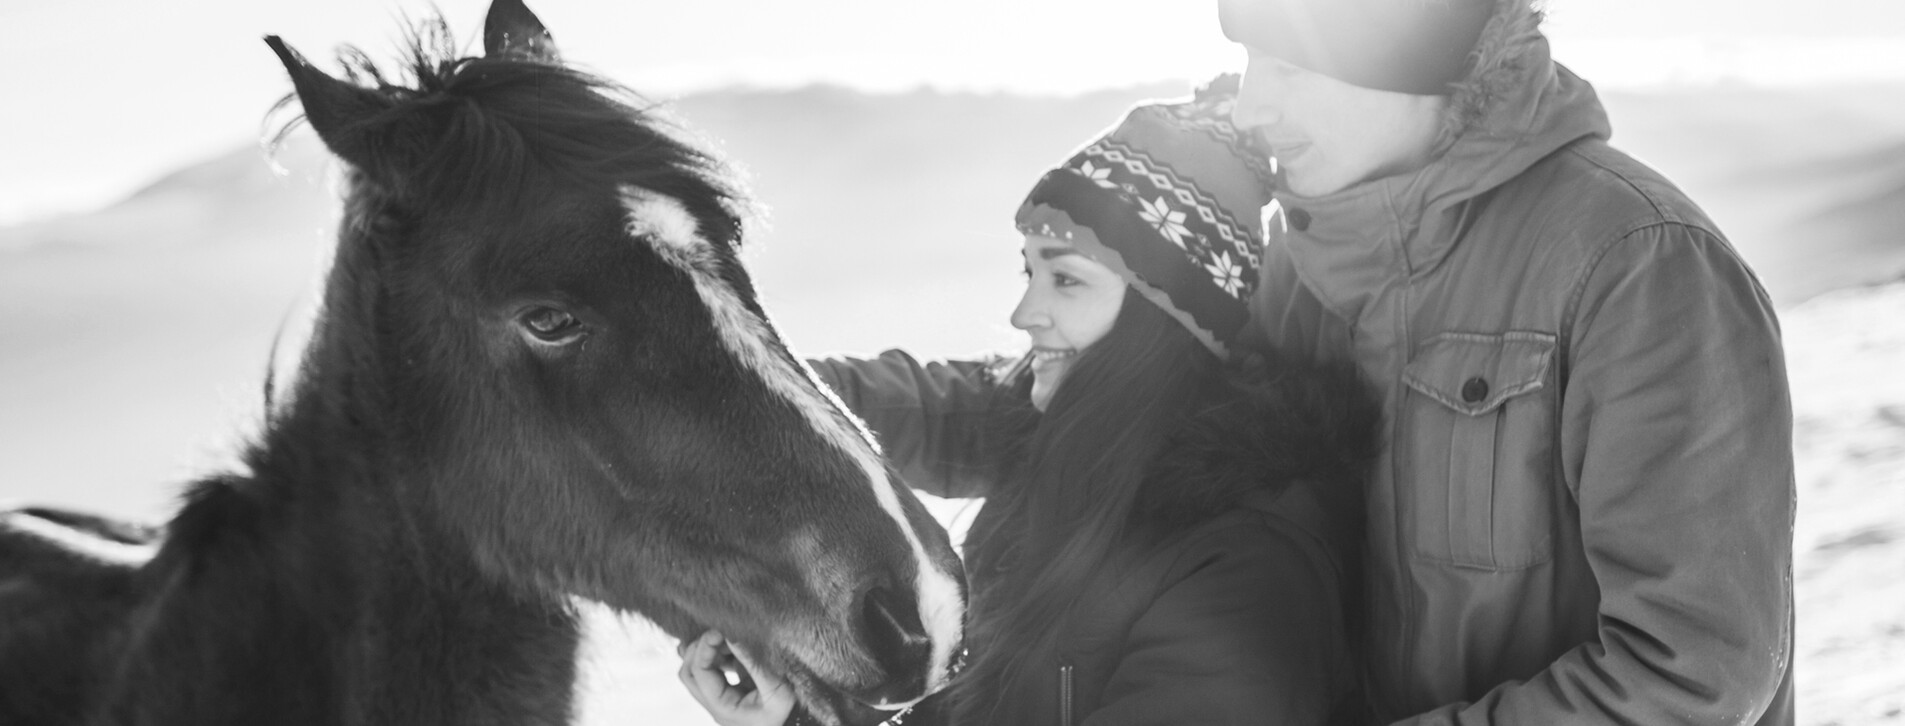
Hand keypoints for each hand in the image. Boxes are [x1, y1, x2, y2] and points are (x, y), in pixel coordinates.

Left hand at [677, 629, 796, 725]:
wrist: (797, 724)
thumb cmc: (789, 712)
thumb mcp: (776, 688)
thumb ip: (752, 662)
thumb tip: (732, 634)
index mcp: (722, 707)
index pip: (699, 672)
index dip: (705, 647)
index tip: (720, 630)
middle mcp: (715, 705)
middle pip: (688, 673)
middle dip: (697, 648)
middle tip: (717, 631)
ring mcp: (721, 697)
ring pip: (697, 671)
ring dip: (707, 650)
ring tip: (726, 635)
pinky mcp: (730, 690)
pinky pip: (713, 669)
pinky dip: (717, 654)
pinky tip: (732, 644)